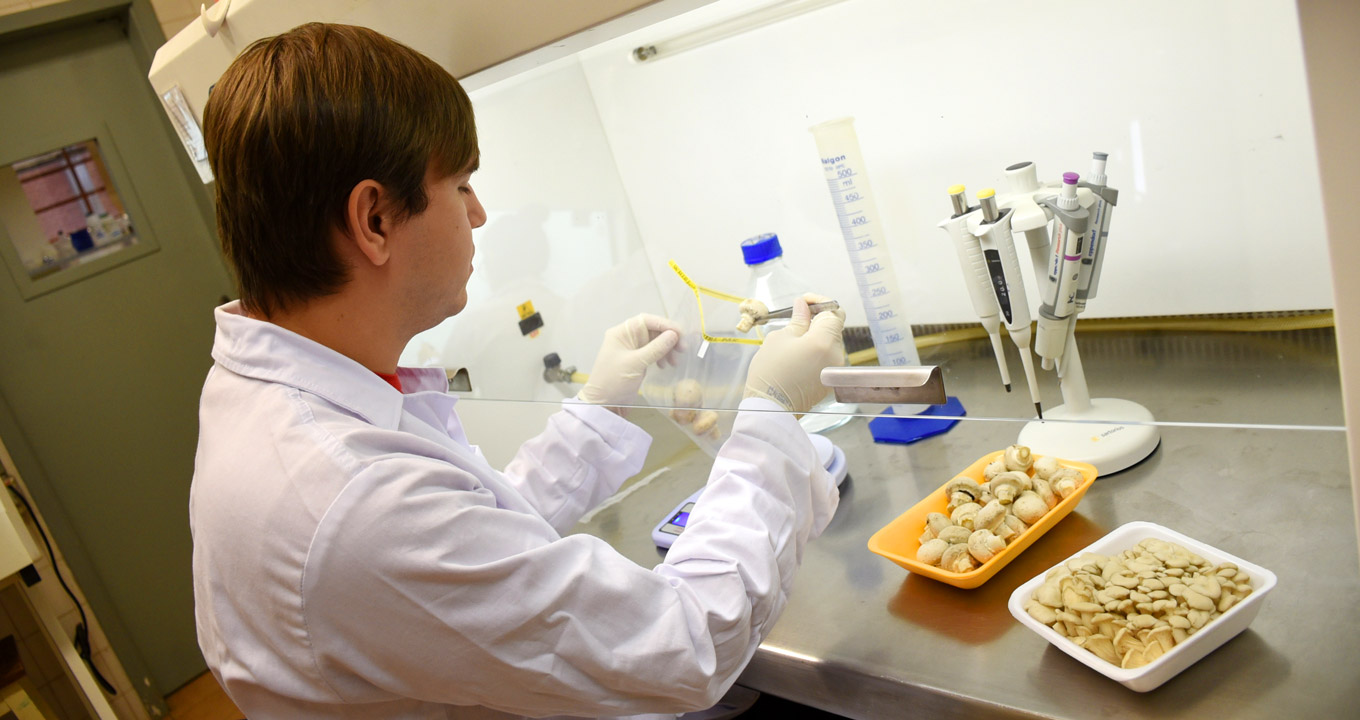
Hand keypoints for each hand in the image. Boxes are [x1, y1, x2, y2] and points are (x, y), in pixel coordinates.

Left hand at [578, 314, 681, 407]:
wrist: (604, 404)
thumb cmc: (612, 382)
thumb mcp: (636, 363)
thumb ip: (656, 348)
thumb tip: (673, 335)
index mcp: (621, 333)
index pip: (646, 320)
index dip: (665, 324)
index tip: (679, 333)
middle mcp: (626, 338)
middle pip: (653, 330)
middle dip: (669, 338)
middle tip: (682, 349)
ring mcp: (632, 350)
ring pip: (655, 342)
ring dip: (667, 349)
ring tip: (674, 361)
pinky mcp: (637, 361)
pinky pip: (653, 353)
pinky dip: (662, 357)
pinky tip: (665, 365)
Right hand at [743, 295, 845, 412]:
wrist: (770, 409)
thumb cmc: (770, 372)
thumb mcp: (779, 339)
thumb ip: (797, 321)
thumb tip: (803, 306)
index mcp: (824, 341)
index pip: (833, 312)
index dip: (820, 303)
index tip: (805, 303)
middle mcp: (835, 355)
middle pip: (833, 328)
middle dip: (816, 321)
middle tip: (795, 320)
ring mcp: (833, 371)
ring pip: (829, 344)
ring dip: (815, 338)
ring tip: (793, 343)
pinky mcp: (829, 382)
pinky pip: (826, 360)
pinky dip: (815, 354)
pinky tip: (797, 359)